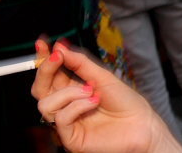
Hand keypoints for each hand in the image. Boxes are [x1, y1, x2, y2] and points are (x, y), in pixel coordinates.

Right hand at [32, 40, 181, 152]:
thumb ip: (80, 63)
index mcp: (73, 89)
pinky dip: (77, 106)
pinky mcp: (70, 137)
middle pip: (40, 88)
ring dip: (69, 93)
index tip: (43, 43)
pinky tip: (94, 103)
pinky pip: (61, 118)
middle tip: (58, 56)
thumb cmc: (125, 101)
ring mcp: (67, 122)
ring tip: (92, 91)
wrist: (141, 124)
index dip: (44, 59)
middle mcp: (67, 105)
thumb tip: (60, 47)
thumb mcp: (102, 76)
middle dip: (46, 69)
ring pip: (46, 104)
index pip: (51, 74)